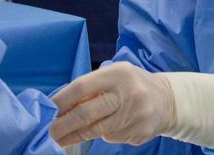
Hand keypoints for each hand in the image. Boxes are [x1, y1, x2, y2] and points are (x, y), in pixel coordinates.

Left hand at [50, 62, 175, 146]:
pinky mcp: (139, 133)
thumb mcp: (114, 75)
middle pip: (86, 114)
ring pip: (96, 130)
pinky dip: (101, 135)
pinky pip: (111, 137)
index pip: (81, 88)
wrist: (167, 100)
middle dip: (62, 125)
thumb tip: (60, 105)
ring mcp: (135, 116)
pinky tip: (101, 129)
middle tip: (46, 132)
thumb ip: (91, 87)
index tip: (46, 110)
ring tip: (58, 139)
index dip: (61, 101)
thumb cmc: (131, 84)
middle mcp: (128, 94)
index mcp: (119, 74)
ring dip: (73, 136)